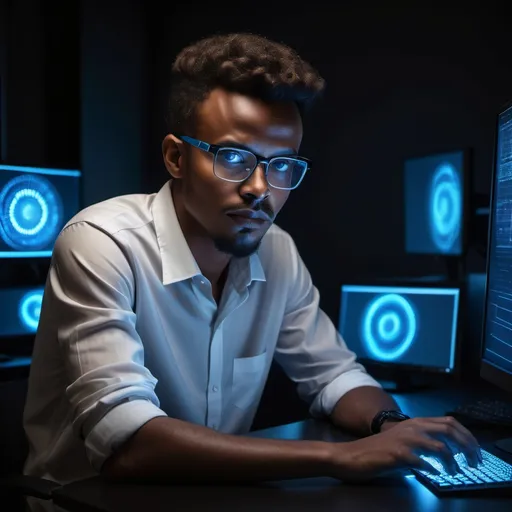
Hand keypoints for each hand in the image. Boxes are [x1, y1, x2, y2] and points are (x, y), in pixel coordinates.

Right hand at [330, 416, 481, 481]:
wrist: (351, 456)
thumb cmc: (376, 451)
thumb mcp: (401, 442)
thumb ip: (420, 445)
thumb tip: (439, 456)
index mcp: (414, 423)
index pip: (449, 422)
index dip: (467, 436)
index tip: (475, 451)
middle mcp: (411, 427)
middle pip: (450, 429)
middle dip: (468, 446)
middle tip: (474, 461)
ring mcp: (404, 439)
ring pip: (440, 446)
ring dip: (452, 462)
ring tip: (454, 472)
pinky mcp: (397, 454)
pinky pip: (423, 462)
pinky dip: (432, 470)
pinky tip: (432, 474)